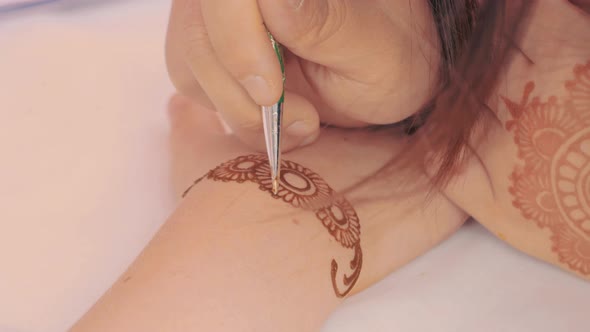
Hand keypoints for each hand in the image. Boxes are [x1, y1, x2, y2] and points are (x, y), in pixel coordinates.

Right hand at [166, 0, 440, 150]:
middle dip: (243, 91)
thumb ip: (325, 23)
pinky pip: (191, 77)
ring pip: (187, 57)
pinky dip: (232, 111)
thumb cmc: (388, 57)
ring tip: (301, 119)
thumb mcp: (375, 50)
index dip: (236, 39)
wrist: (377, 69)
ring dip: (240, 108)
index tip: (272, 92)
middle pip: (197, 28)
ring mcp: (220, 13)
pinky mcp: (211, 43)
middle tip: (305, 119)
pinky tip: (276, 115)